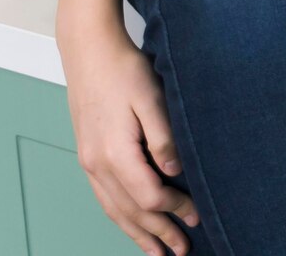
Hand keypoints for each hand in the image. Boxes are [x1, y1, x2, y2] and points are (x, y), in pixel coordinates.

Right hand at [60, 24, 199, 254]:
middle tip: (181, 251)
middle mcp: (97, 164)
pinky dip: (119, 217)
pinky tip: (130, 223)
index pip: (149, 195)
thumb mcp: (151, 97)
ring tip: (156, 253)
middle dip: (158, 234)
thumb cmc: (123, 70)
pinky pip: (104, 198)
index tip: (197, 215)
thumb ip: (163, 137)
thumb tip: (174, 171)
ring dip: (136, 233)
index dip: (175, 209)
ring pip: (114, 210)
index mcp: (115, 153)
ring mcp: (89, 162)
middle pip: (131, 211)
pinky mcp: (88, 156)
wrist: (89, 51)